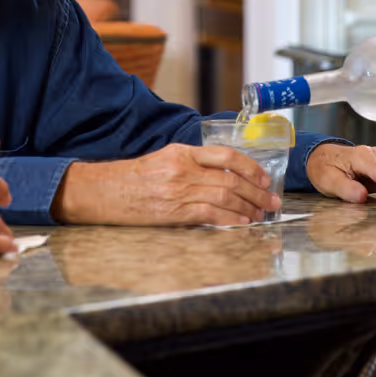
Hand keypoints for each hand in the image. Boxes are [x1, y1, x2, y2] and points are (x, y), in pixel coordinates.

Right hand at [52, 144, 282, 225]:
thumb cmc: (131, 179)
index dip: (250, 167)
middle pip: (231, 179)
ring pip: (225, 197)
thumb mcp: (162, 160)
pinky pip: (211, 215)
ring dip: (249, 207)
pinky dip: (231, 220)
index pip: (225, 155)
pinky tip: (242, 224)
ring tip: (262, 214)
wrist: (103, 192)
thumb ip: (190, 165)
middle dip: (257, 191)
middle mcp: (183, 169)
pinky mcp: (173, 212)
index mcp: (182, 152)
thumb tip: (221, 176)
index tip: (264, 178)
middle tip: (272, 201)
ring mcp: (179, 191)